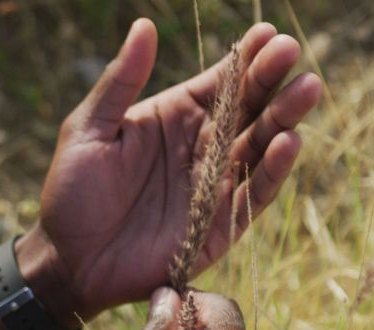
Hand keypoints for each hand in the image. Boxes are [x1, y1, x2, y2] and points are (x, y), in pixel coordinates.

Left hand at [28, 19, 321, 318]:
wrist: (67, 260)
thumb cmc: (71, 193)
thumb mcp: (88, 130)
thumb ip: (120, 81)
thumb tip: (144, 26)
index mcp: (172, 119)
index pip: (218, 82)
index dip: (245, 59)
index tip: (268, 34)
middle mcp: (201, 148)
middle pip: (247, 108)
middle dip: (271, 81)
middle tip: (293, 52)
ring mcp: (213, 186)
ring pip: (259, 146)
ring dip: (284, 118)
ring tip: (306, 88)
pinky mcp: (220, 225)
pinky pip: (253, 194)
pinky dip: (272, 170)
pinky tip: (289, 141)